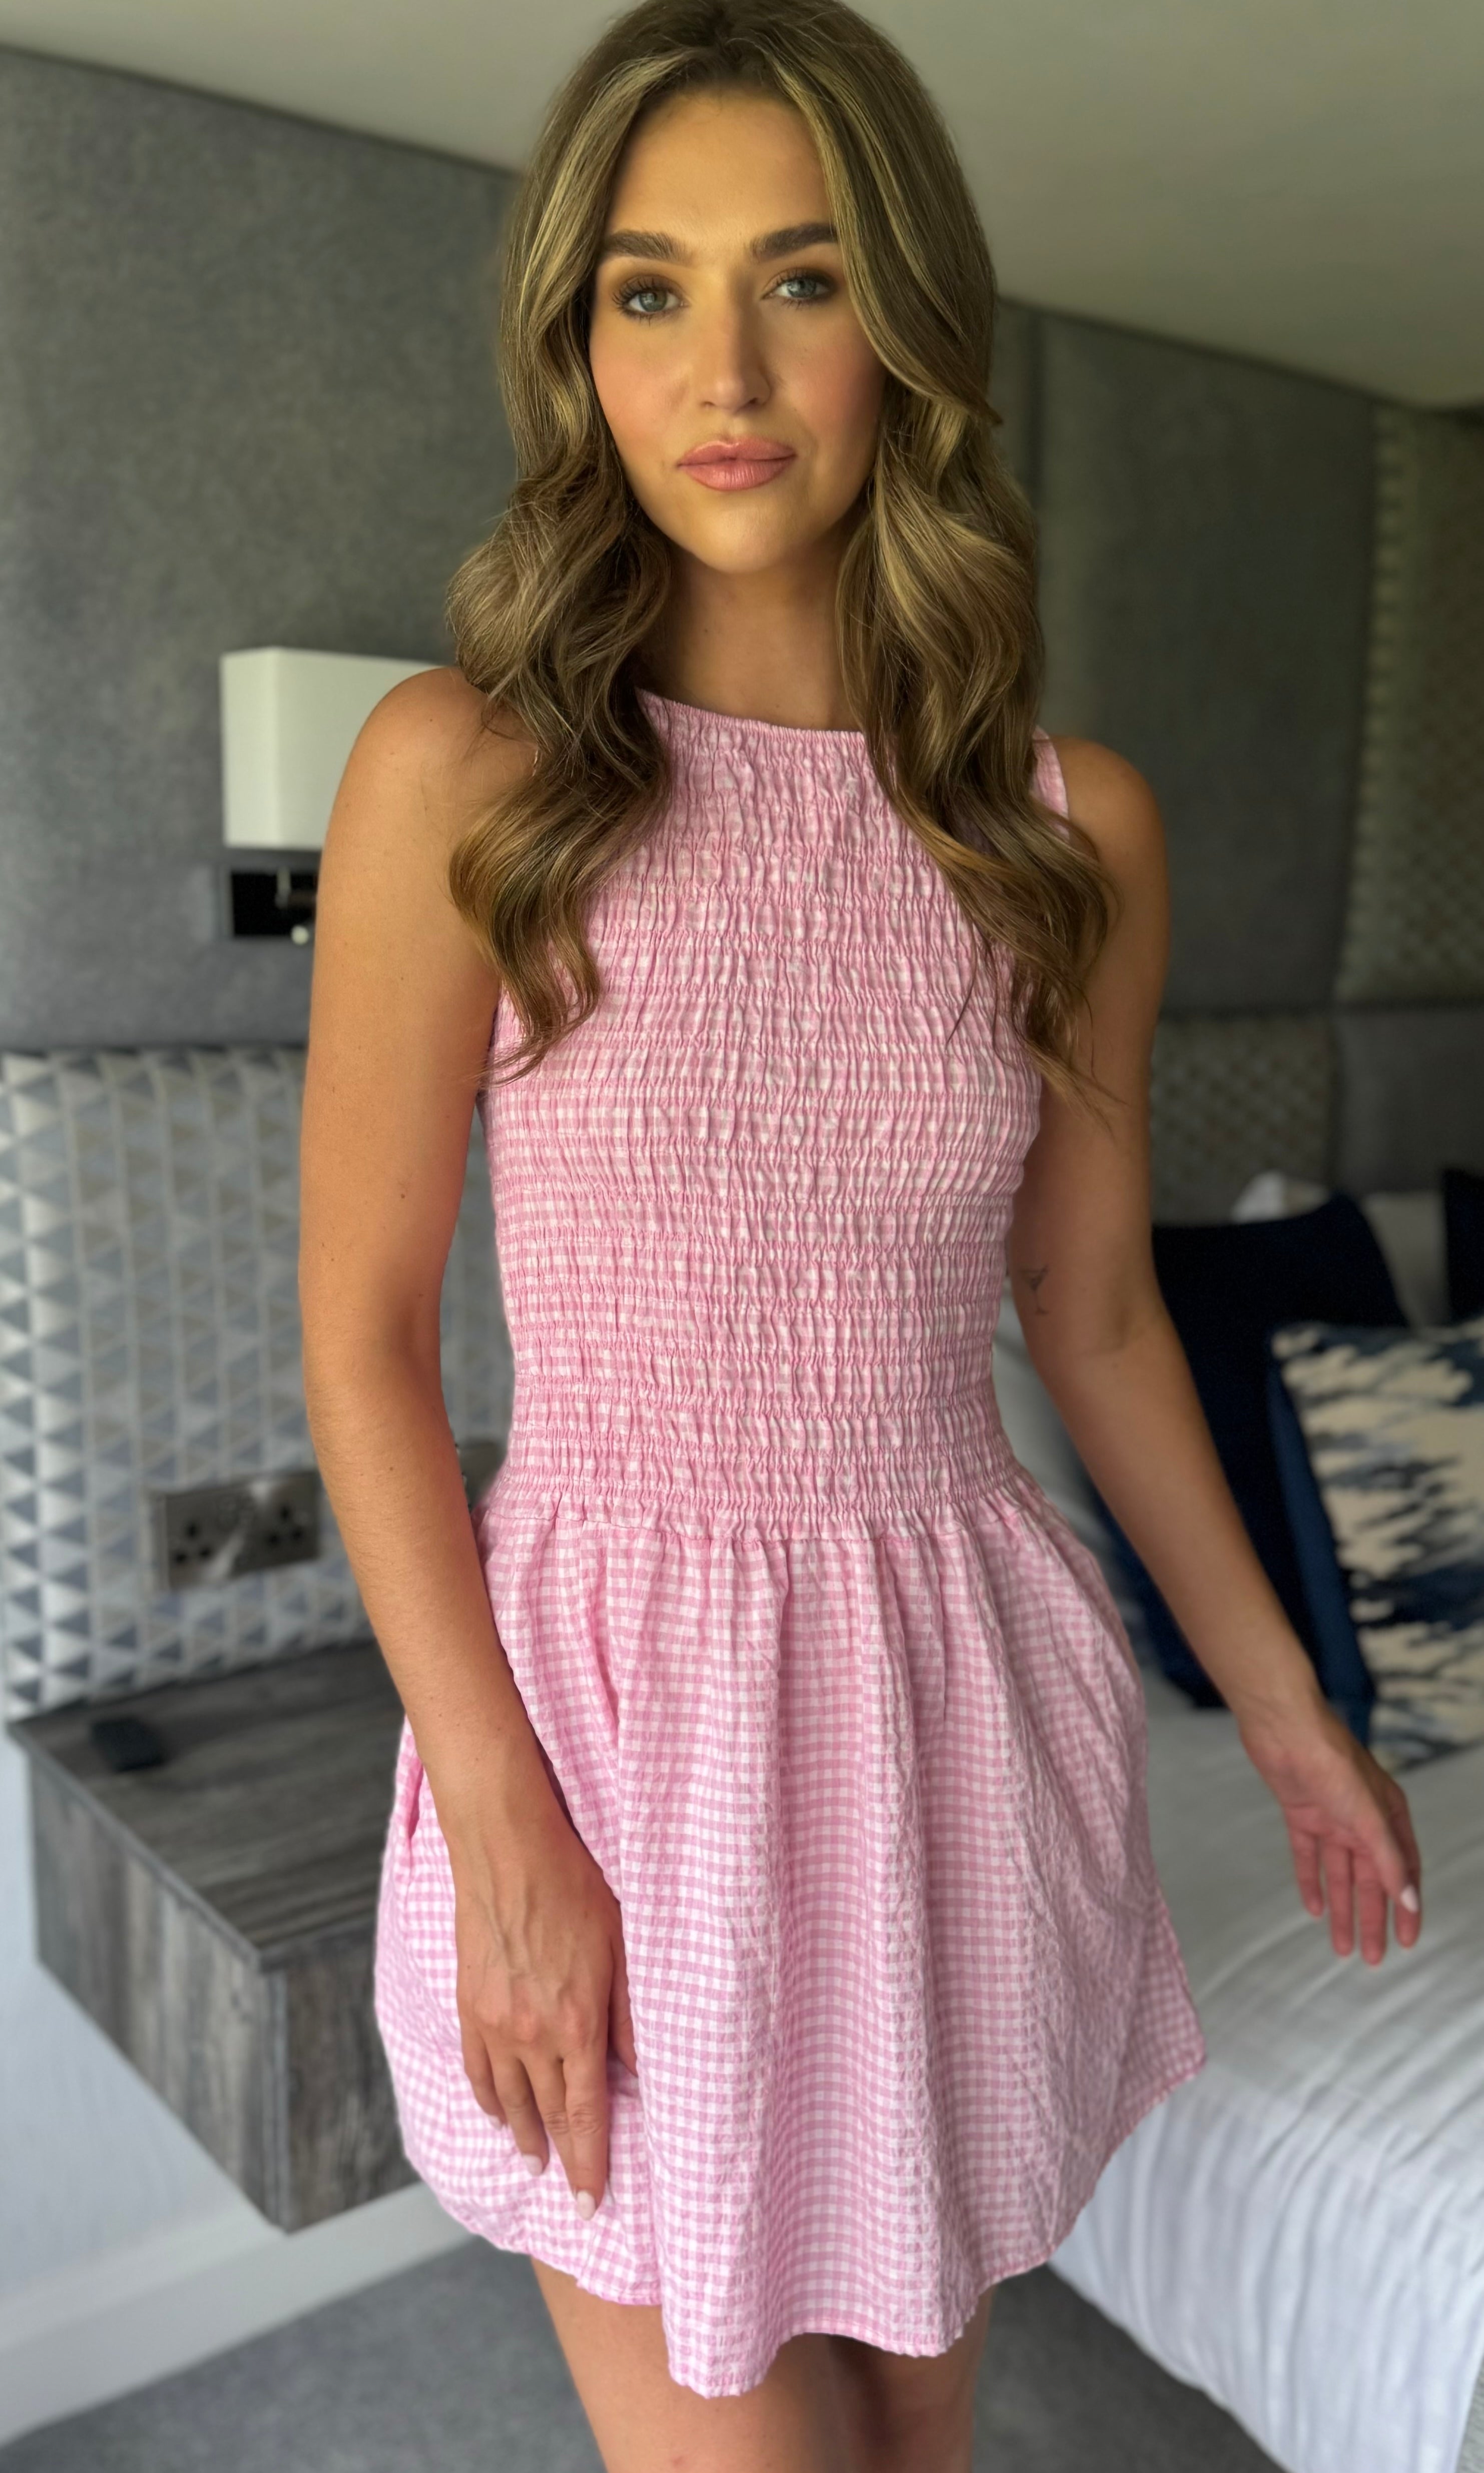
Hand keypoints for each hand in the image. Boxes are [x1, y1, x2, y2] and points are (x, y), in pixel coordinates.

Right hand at [443, 1782, 637, 2219]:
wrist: (507, 1850)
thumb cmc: (574, 1888)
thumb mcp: (622, 1947)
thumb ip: (630, 2016)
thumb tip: (642, 2071)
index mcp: (576, 2025)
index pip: (584, 2114)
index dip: (589, 2163)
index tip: (589, 2202)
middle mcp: (532, 2035)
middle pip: (546, 2114)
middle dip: (560, 2159)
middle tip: (567, 2194)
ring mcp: (494, 2022)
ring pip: (508, 2099)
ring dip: (523, 2135)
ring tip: (533, 2161)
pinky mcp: (469, 2004)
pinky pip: (476, 2067)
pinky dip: (487, 2098)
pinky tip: (495, 2113)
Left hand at [1236, 1695, 1422, 1963]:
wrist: (1283, 1727)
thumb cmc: (1331, 1761)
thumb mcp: (1366, 1815)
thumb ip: (1388, 1860)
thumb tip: (1408, 1902)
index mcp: (1389, 1817)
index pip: (1403, 1873)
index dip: (1405, 1908)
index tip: (1406, 1942)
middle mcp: (1363, 1819)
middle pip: (1370, 1880)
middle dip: (1372, 1918)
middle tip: (1373, 1958)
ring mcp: (1331, 1817)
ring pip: (1339, 1873)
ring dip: (1341, 1908)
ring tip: (1341, 1946)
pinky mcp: (1301, 1813)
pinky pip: (1308, 1855)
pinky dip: (1311, 1880)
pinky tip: (1312, 1908)